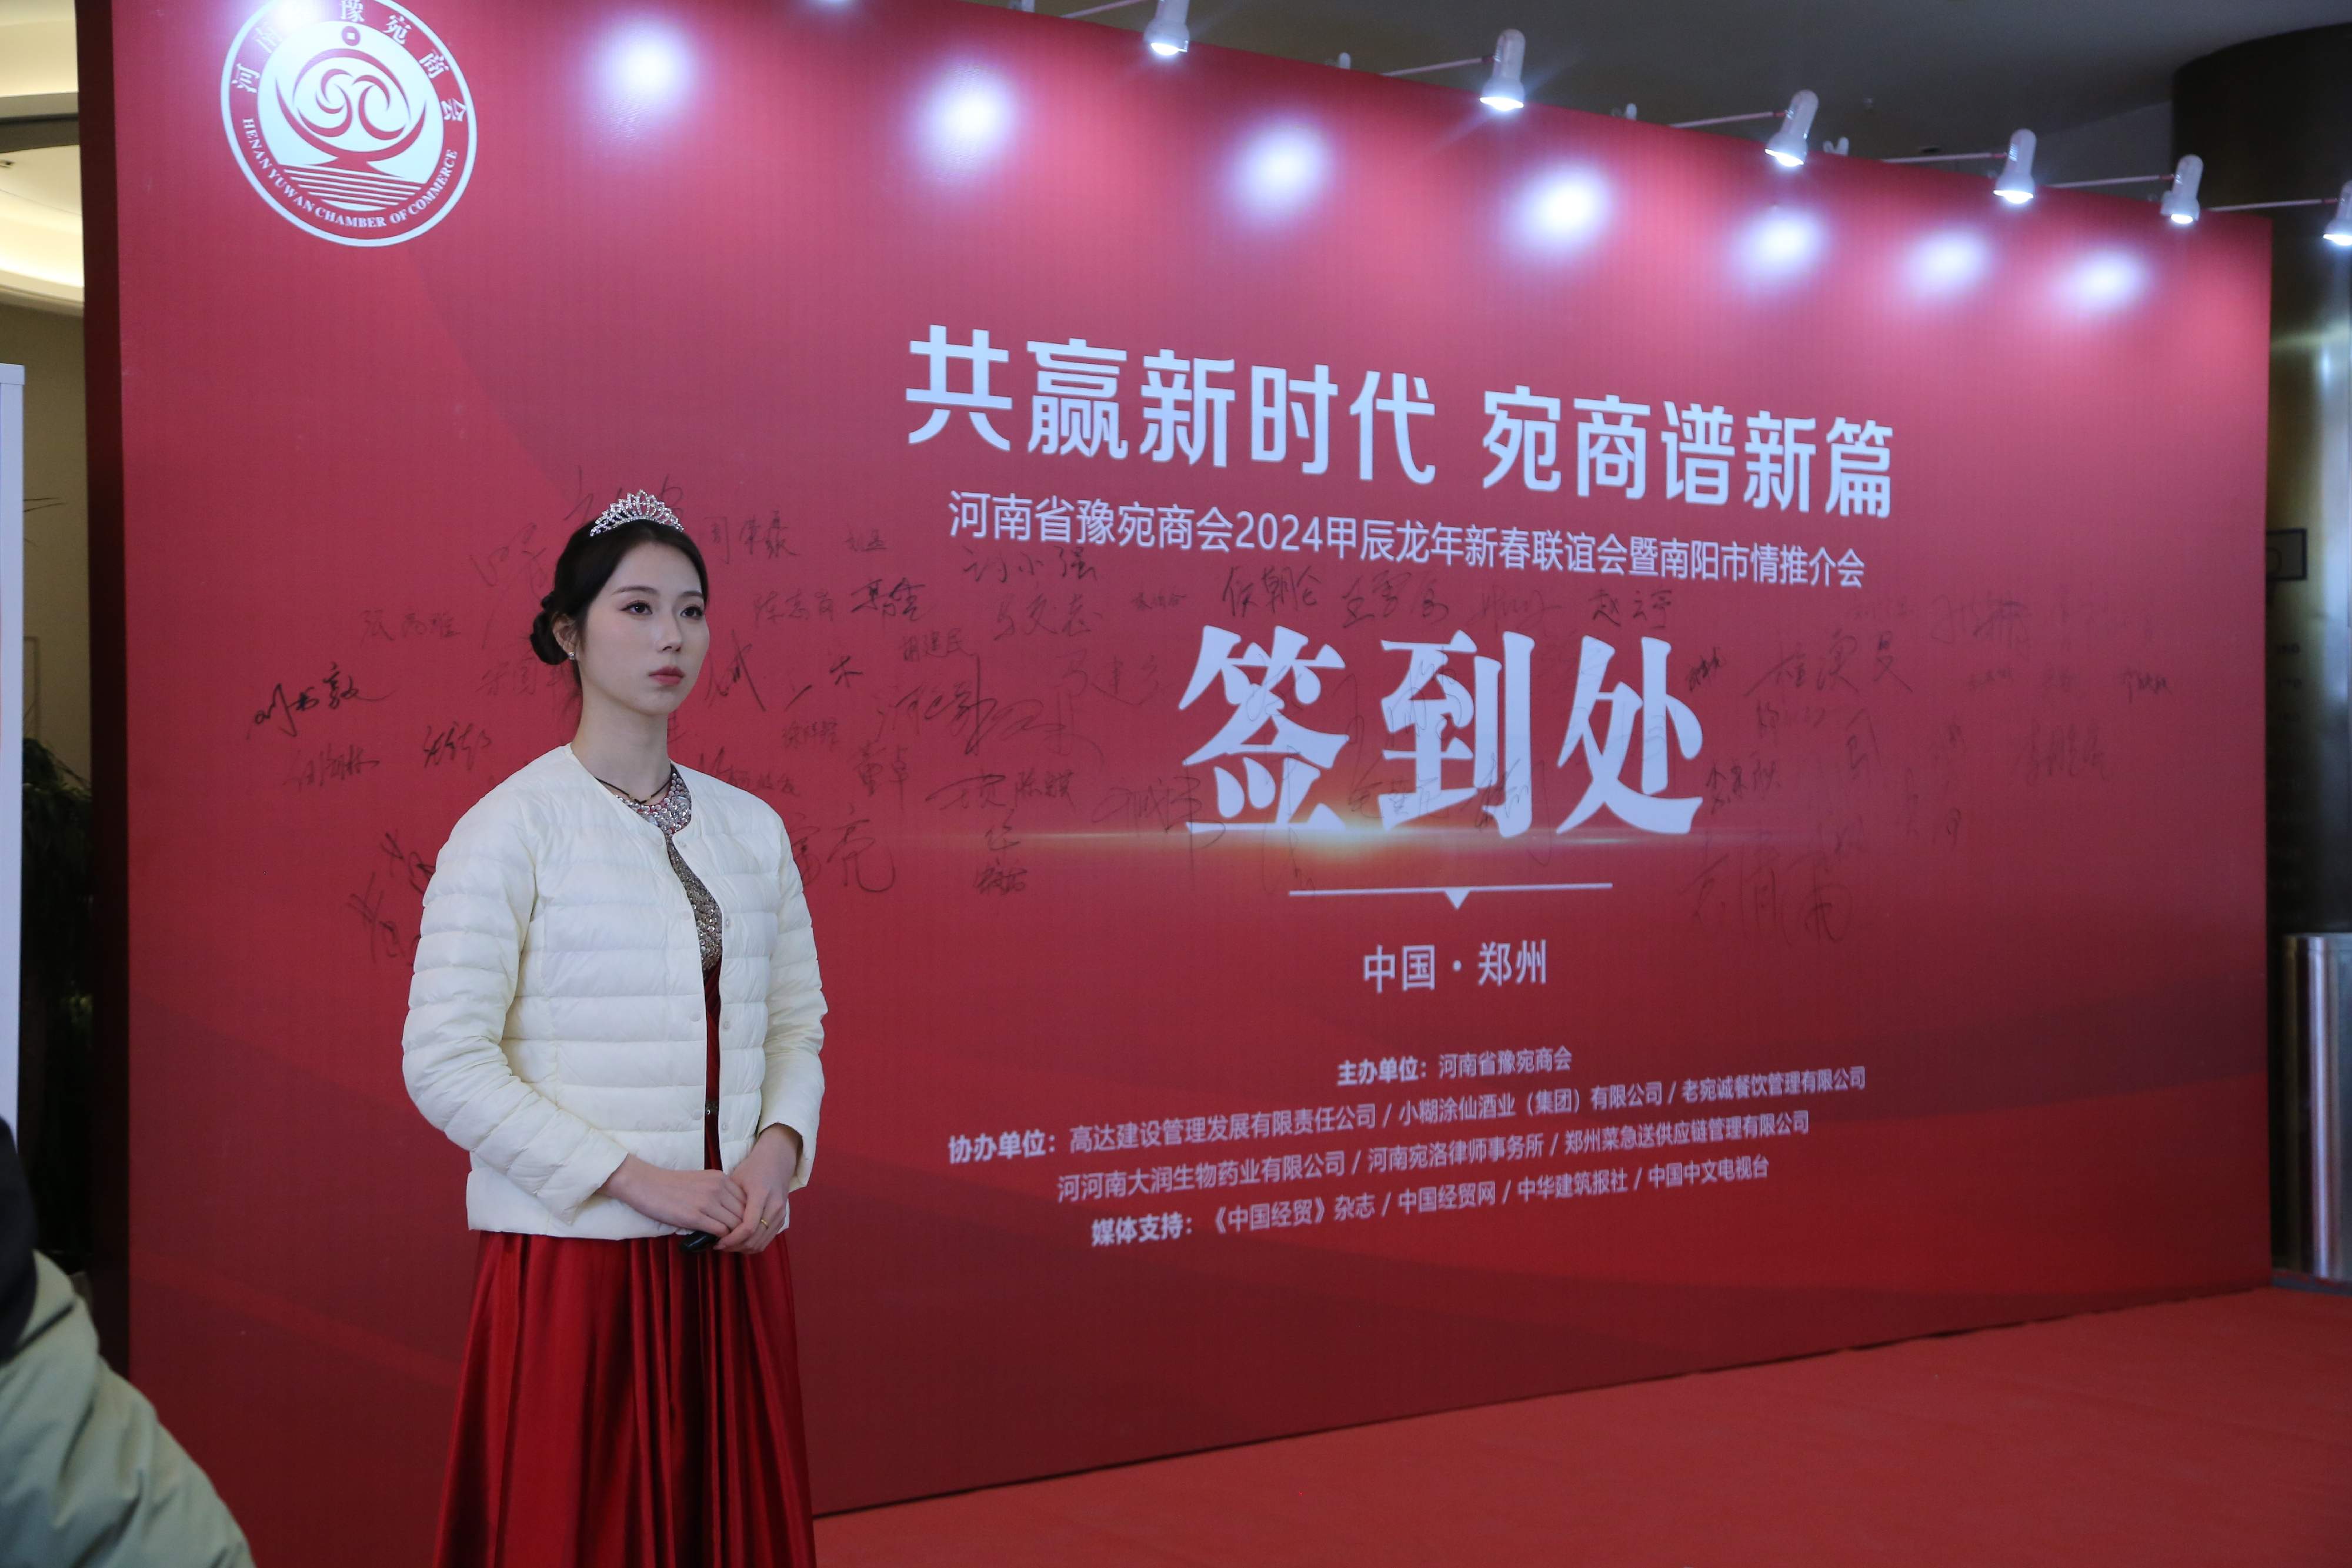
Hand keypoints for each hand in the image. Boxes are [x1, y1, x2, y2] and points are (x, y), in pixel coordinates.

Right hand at [599, 1155, 746, 1236]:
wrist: (646, 1184)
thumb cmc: (671, 1185)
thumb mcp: (701, 1181)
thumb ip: (719, 1193)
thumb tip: (732, 1214)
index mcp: (721, 1178)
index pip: (746, 1201)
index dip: (745, 1216)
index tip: (736, 1226)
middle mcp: (719, 1188)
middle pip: (744, 1214)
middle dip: (741, 1229)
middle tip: (733, 1239)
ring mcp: (708, 1201)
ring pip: (735, 1224)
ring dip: (731, 1237)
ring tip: (723, 1242)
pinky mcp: (695, 1216)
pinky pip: (720, 1232)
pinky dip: (719, 1240)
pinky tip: (712, 1243)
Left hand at [716, 1125, 800, 1252]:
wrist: (777, 1162)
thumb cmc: (753, 1169)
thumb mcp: (736, 1180)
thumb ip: (727, 1201)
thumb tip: (710, 1222)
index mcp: (761, 1194)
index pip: (748, 1227)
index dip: (732, 1239)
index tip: (718, 1242)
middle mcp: (774, 1206)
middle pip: (755, 1238)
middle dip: (736, 1246)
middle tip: (720, 1246)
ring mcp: (780, 1213)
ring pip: (761, 1242)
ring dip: (744, 1248)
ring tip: (729, 1245)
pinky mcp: (782, 1219)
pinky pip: (767, 1239)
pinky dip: (753, 1244)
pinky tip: (740, 1241)